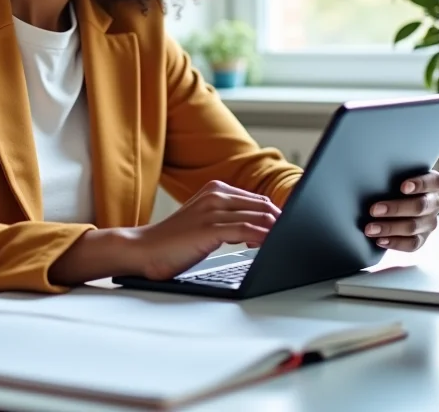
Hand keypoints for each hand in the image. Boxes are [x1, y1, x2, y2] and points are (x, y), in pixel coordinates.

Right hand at [129, 180, 279, 280]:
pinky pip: (247, 230)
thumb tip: (262, 231)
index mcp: (216, 189)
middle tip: (294, 241)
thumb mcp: (206, 223)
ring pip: (259, 217)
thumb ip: (230, 220)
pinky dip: (264, 239)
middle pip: (263, 206)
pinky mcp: (210, 228)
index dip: (277, 217)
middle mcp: (216, 194)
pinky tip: (271, 248)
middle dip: (282, 224)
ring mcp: (213, 209)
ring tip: (286, 245)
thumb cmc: (175, 241)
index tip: (291, 232)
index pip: (258, 200)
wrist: (144, 249)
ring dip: (276, 232)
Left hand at [364, 170, 438, 251]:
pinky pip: (412, 244)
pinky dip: (395, 242)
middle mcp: (434, 203)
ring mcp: (430, 222)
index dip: (419, 184)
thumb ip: (389, 174)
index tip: (402, 187)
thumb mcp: (393, 176)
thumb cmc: (390, 183)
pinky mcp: (422, 238)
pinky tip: (379, 240)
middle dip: (395, 208)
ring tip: (370, 229)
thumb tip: (366, 173)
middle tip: (373, 210)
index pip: (434, 181)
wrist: (392, 202)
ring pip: (413, 227)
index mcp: (432, 184)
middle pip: (420, 206)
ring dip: (389, 228)